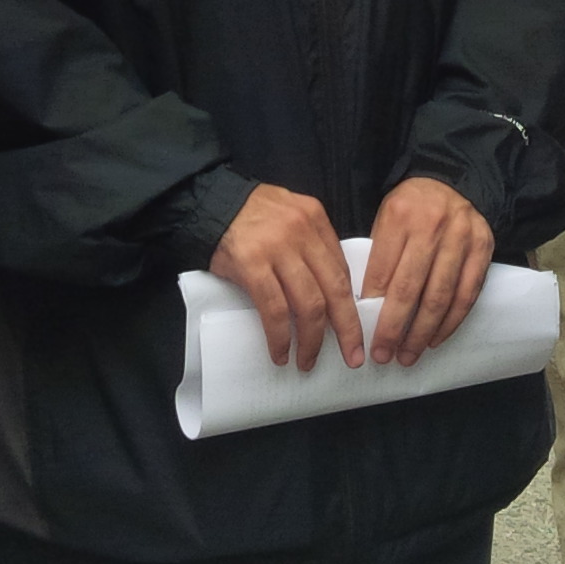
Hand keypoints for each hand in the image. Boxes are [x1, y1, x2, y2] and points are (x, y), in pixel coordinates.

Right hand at [210, 185, 364, 370]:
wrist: (210, 203)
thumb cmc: (250, 215)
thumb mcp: (290, 216)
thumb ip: (310, 245)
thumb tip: (328, 291)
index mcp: (315, 219)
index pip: (342, 270)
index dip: (350, 306)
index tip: (354, 331)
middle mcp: (301, 231)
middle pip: (334, 289)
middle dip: (347, 329)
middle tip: (352, 357)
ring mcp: (277, 248)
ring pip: (308, 304)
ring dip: (312, 340)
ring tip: (307, 360)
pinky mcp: (251, 264)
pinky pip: (274, 310)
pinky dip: (279, 337)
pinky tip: (280, 353)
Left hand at [362, 177, 494, 365]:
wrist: (455, 182)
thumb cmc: (413, 207)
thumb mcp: (386, 217)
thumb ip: (380, 255)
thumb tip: (367, 306)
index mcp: (401, 215)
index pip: (382, 269)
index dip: (372, 305)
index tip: (362, 332)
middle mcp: (432, 226)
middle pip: (410, 287)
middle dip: (394, 327)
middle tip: (383, 355)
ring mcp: (461, 238)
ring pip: (440, 297)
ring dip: (422, 333)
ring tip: (408, 355)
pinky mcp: (483, 250)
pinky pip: (466, 295)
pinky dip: (450, 323)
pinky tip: (435, 339)